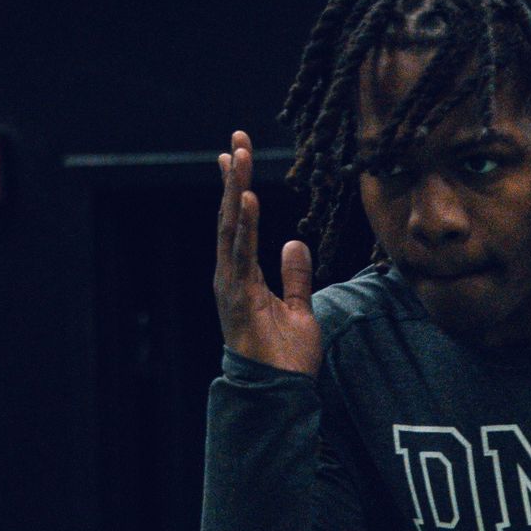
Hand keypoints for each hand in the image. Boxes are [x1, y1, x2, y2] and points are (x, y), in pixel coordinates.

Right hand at [215, 131, 322, 374]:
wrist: (279, 392)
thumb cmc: (286, 358)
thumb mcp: (299, 308)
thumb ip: (295, 276)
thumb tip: (295, 243)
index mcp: (243, 275)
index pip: (238, 223)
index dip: (237, 188)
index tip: (235, 154)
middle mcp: (231, 275)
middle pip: (231, 217)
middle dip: (233, 177)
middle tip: (236, 139)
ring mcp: (230, 285)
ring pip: (231, 229)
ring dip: (235, 190)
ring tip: (237, 155)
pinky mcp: (237, 297)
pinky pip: (241, 255)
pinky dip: (244, 226)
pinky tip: (246, 199)